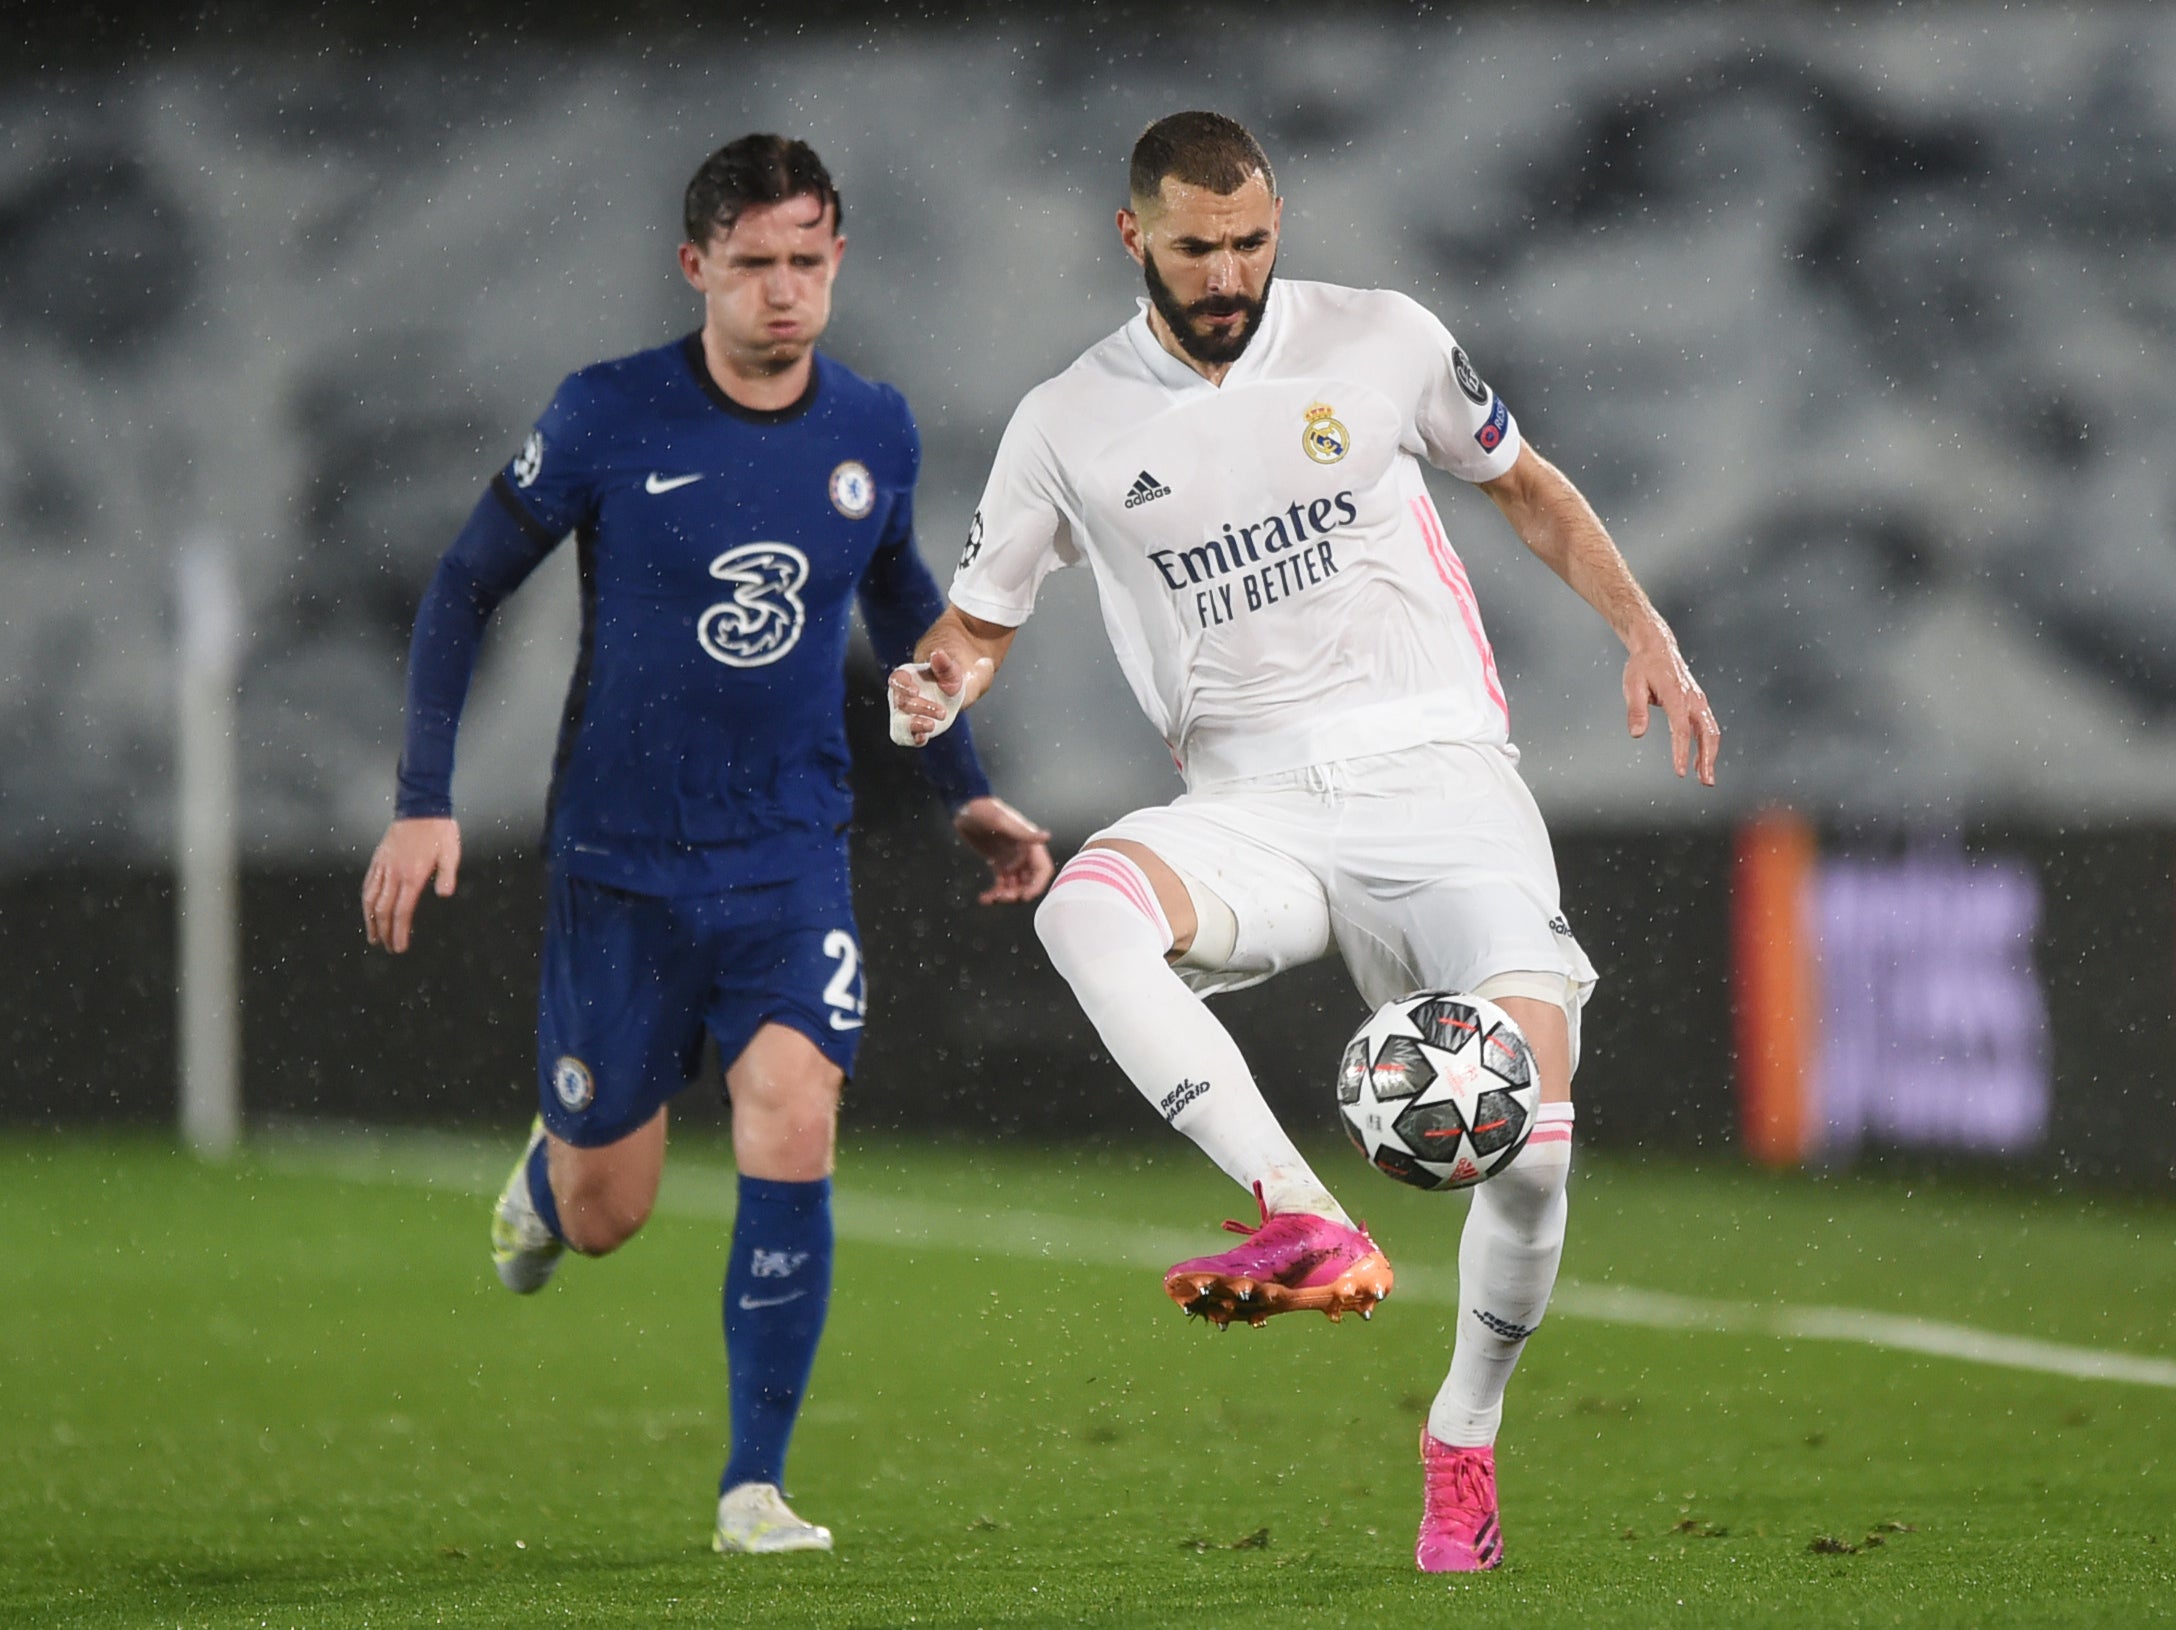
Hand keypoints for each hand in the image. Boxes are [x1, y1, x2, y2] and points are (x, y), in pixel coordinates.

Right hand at [361, 816, 461, 951]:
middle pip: (383, 910)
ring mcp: (384, 865)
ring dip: (370, 920)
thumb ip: (446, 875)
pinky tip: (367, 907)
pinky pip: (368, 882)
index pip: (402, 911)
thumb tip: (444, 894)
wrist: (421, 807)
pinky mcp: (379, 858)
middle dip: (383, 932)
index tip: (398, 947)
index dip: (398, 932)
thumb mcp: (451, 853)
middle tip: (386, 947)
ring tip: (372, 936)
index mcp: (412, 875)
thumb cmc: (440, 831)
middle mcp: (394, 873)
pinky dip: (366, 899)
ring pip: (371, 898)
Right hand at [887, 648, 985, 746]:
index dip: (903, 686)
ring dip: (913, 725)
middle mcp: (901, 696)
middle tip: (942, 712)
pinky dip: (912, 738)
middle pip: (902, 703)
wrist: (952, 691)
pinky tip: (922, 738)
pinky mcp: (913, 728)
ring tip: (930, 726)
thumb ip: (943, 663)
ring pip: (900, 722)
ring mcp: (905, 714)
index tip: (915, 691)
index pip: (897, 680)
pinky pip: (905, 736)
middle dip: (921, 708)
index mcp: (906, 677)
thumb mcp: (950, 669)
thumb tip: (937, 653)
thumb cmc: (947, 677)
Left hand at [953, 796, 1053, 904]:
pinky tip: (984, 898)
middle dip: (1019, 893)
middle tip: (1004, 897)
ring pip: (1015, 886)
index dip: (1037, 885)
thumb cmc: (984, 810)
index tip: (1025, 896)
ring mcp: (1011, 861)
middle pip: (1029, 882)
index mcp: (1029, 844)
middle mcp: (1023, 855)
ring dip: (1006, 896)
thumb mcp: (1002, 820)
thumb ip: (1024, 833)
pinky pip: (1000, 884)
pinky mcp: (998, 865)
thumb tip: (1046, 836)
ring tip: (992, 898)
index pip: (1042, 869)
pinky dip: (994, 894)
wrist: (965, 810)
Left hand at [1624, 628, 1720, 786]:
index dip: (1681, 752)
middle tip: (1705, 782)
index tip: (1680, 772)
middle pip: (1707, 732)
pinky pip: (1707, 727)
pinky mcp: (1699, 703)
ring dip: (1710, 755)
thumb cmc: (1643, 666)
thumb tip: (1637, 733)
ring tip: (1705, 778)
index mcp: (1676, 694)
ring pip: (1711, 731)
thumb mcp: (1632, 685)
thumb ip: (1635, 709)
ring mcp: (1699, 700)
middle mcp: (1693, 698)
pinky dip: (1706, 745)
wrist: (1657, 647)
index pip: (1680, 729)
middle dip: (1708, 759)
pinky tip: (1698, 762)